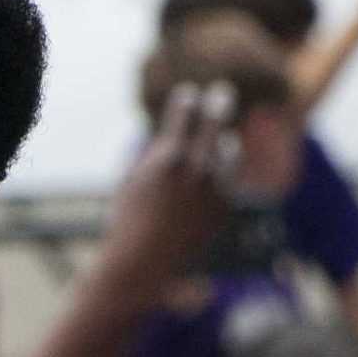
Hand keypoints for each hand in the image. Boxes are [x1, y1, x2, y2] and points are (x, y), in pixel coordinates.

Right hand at [97, 83, 237, 290]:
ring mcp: (215, 188)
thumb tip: (173, 135)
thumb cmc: (128, 220)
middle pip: (215, 122)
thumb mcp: (133, 178)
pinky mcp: (226, 207)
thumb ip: (155, 154)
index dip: (187, 100)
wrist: (144, 263)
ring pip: (228, 152)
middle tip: (222, 94)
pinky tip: (213, 179)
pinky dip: (222, 175)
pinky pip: (229, 180)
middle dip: (218, 105)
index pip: (185, 111)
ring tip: (221, 143)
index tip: (189, 95)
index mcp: (169, 155)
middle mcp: (197, 167)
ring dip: (223, 145)